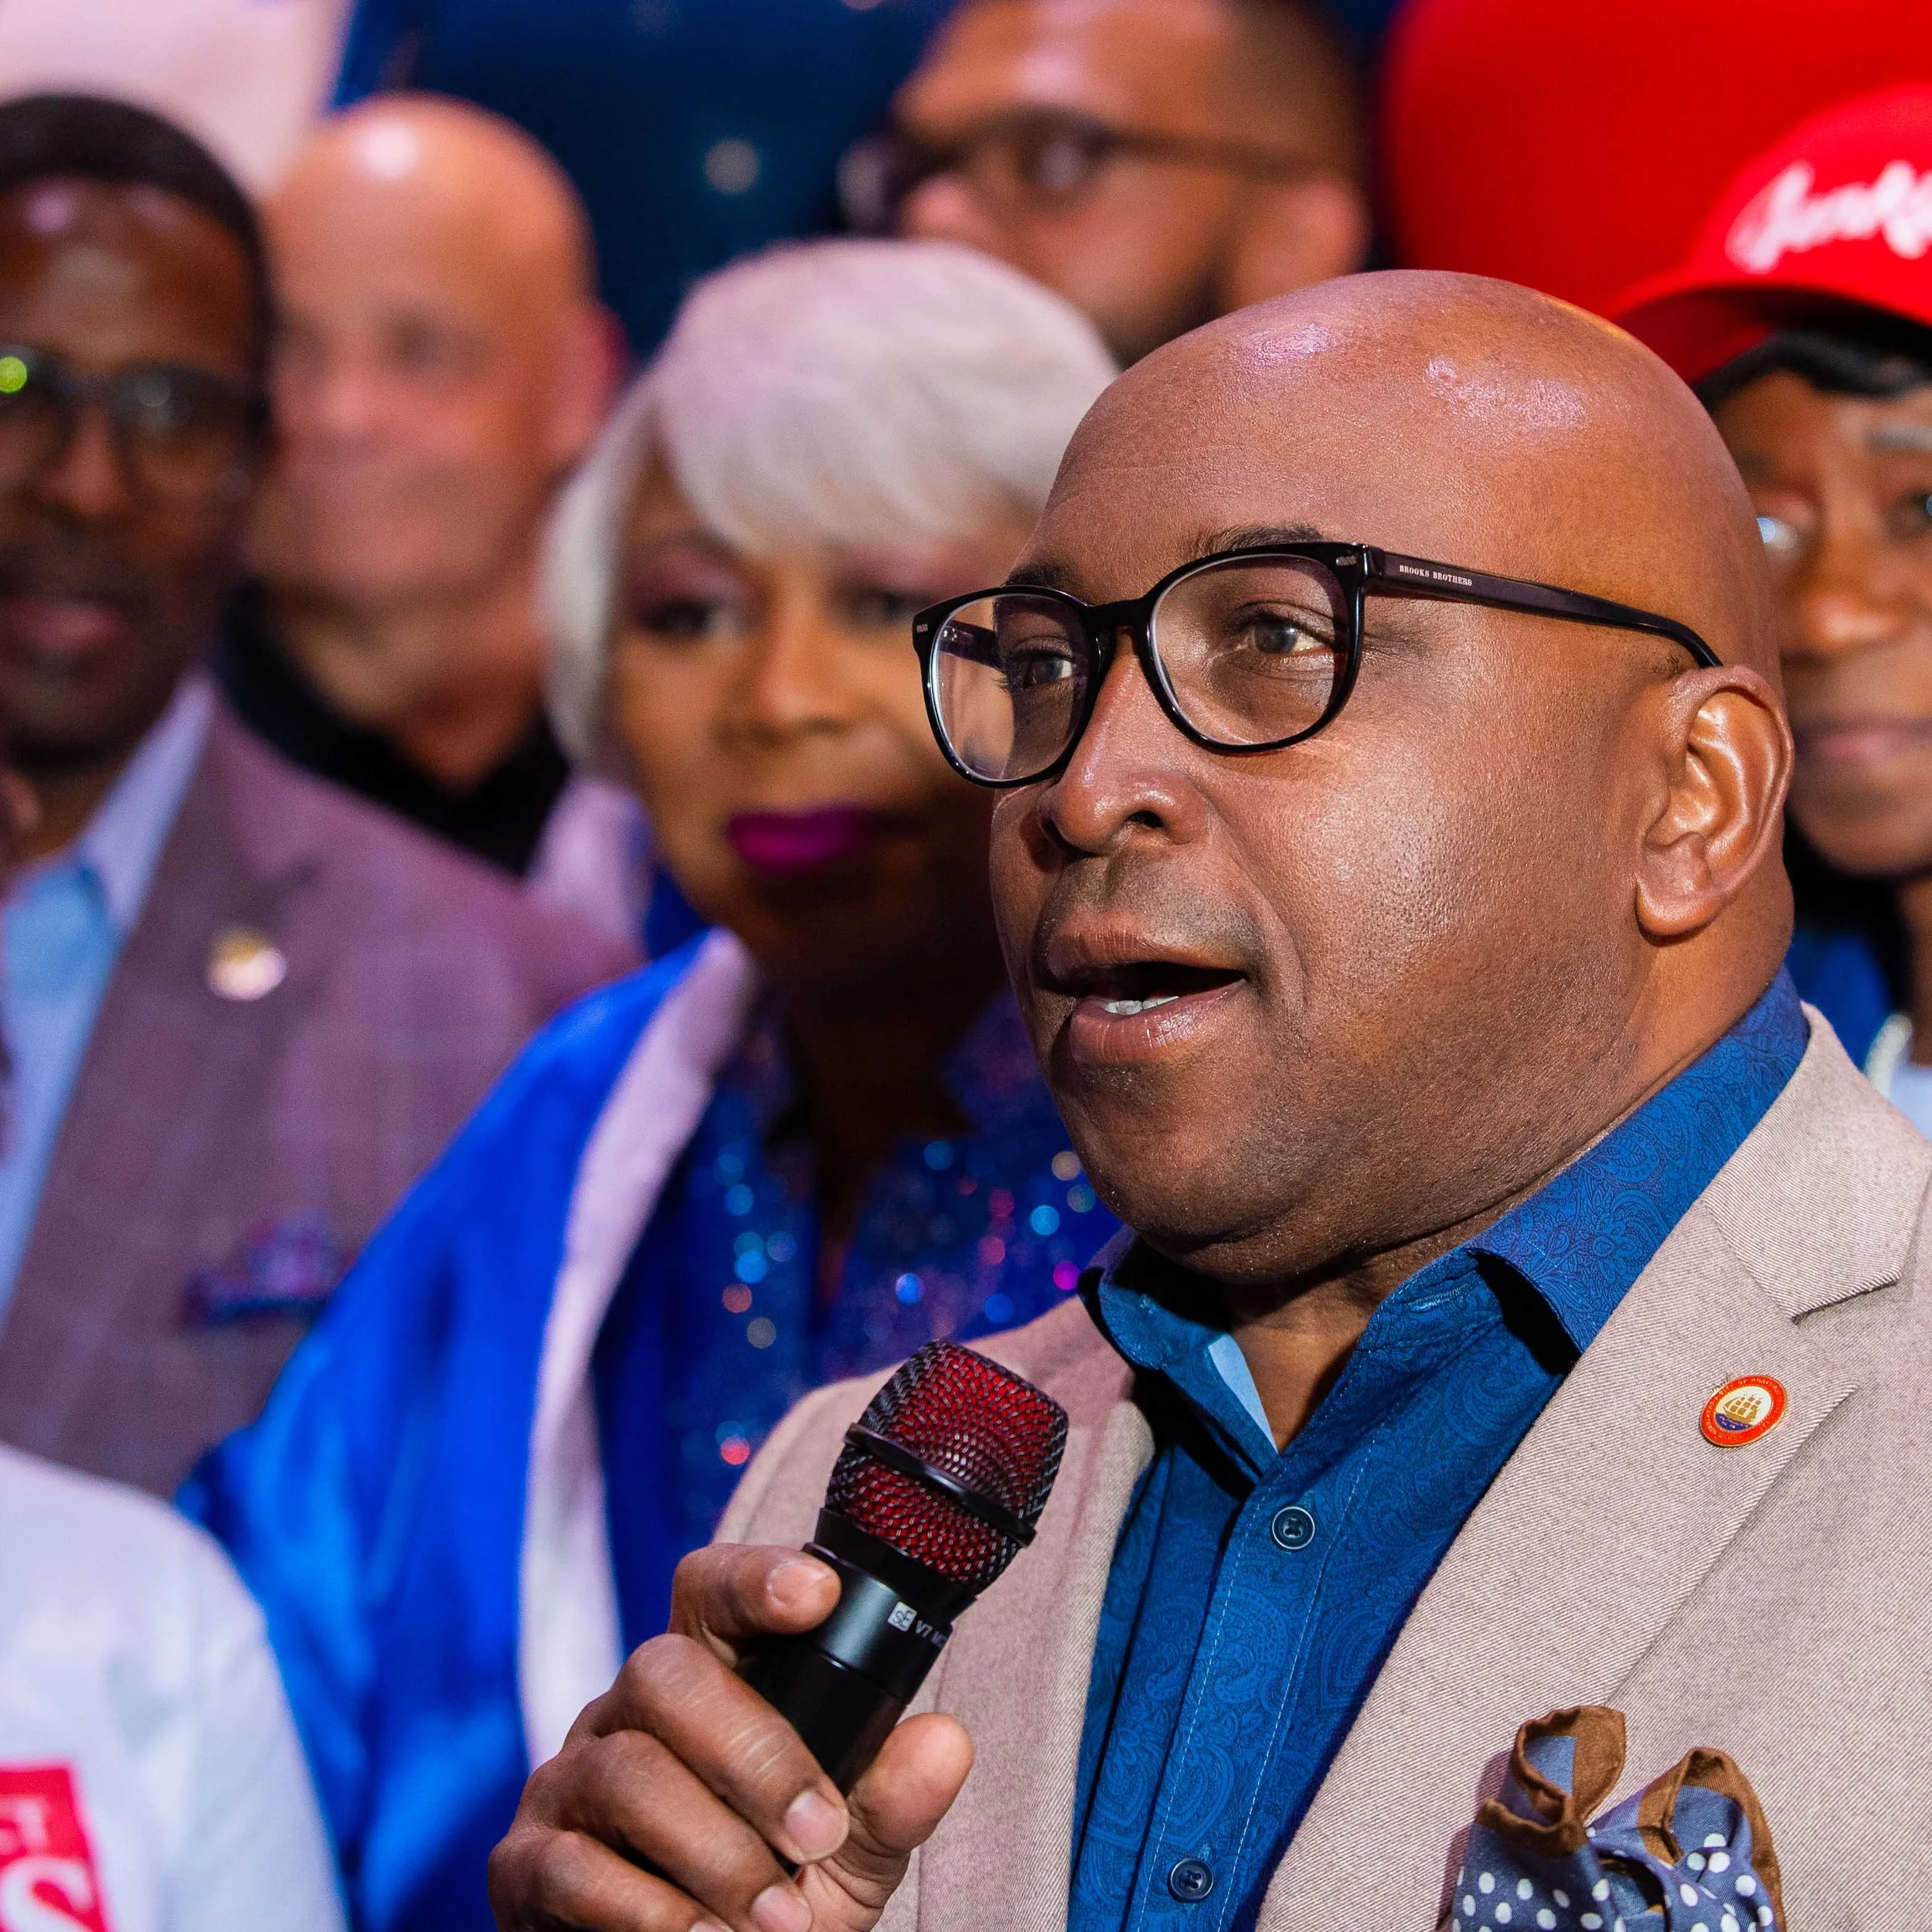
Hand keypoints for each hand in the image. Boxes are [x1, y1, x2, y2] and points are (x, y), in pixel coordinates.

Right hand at [489, 1545, 974, 1930]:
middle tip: (818, 1835)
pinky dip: (649, 1914)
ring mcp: (568, 1781)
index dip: (755, 1577)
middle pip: (667, 1673)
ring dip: (714, 1852)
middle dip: (755, 1755)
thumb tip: (946, 1742)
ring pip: (628, 1773)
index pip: (711, 1590)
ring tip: (775, 1920)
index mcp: (706, 1680)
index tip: (816, 1594)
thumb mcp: (845, 1855)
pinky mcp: (523, 1866)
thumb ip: (890, 1799)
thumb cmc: (769, 1902)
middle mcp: (626, 1710)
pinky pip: (573, 1868)